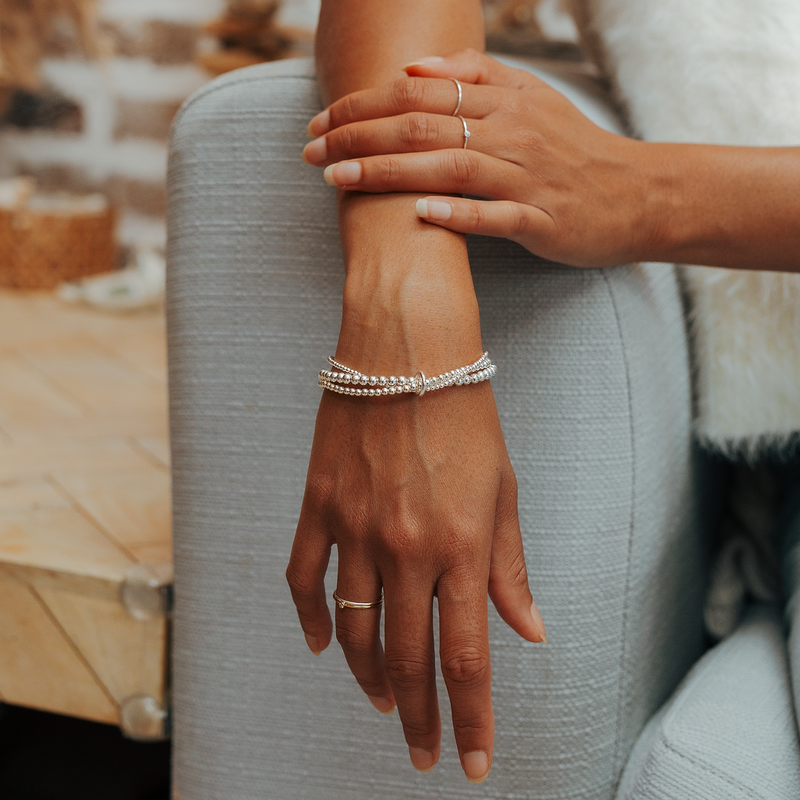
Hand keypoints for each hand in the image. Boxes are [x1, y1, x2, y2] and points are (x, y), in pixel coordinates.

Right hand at [285, 191, 545, 782]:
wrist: (407, 350)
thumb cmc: (467, 416)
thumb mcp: (505, 490)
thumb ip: (511, 567)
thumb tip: (530, 631)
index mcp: (463, 546)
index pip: (468, 658)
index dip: (471, 719)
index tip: (471, 764)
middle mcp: (406, 548)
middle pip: (406, 658)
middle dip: (417, 716)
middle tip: (423, 750)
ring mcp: (355, 529)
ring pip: (353, 631)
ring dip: (367, 678)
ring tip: (384, 703)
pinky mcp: (318, 505)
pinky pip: (304, 579)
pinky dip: (310, 619)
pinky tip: (321, 646)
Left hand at [302, 48, 657, 267]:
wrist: (637, 193)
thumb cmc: (572, 150)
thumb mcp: (530, 99)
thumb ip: (474, 78)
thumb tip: (413, 70)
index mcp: (503, 101)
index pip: (418, 94)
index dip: (362, 105)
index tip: (319, 124)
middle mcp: (511, 133)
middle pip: (423, 126)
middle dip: (358, 137)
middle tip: (310, 154)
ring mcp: (527, 178)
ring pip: (450, 167)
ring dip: (389, 172)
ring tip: (339, 180)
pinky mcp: (542, 220)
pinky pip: (496, 217)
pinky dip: (457, 215)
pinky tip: (418, 215)